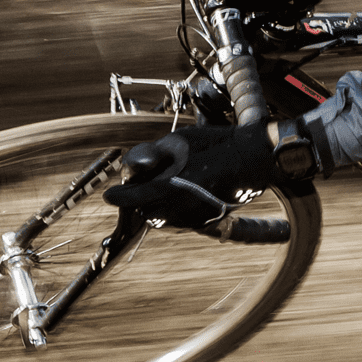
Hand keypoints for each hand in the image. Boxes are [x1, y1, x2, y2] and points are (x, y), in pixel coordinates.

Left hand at [102, 124, 283, 228]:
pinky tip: (183, 192)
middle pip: (144, 212)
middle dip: (139, 200)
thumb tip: (133, 166)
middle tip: (142, 184)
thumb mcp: (178, 140)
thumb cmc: (215, 144)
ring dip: (156, 206)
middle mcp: (179, 208)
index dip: (118, 197)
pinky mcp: (204, 221)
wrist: (252, 159)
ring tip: (165, 187)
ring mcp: (193, 217)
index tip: (109, 195)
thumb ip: (152, 154)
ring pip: (161, 219)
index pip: (131, 198)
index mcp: (169, 187)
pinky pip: (179, 220)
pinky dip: (174, 209)